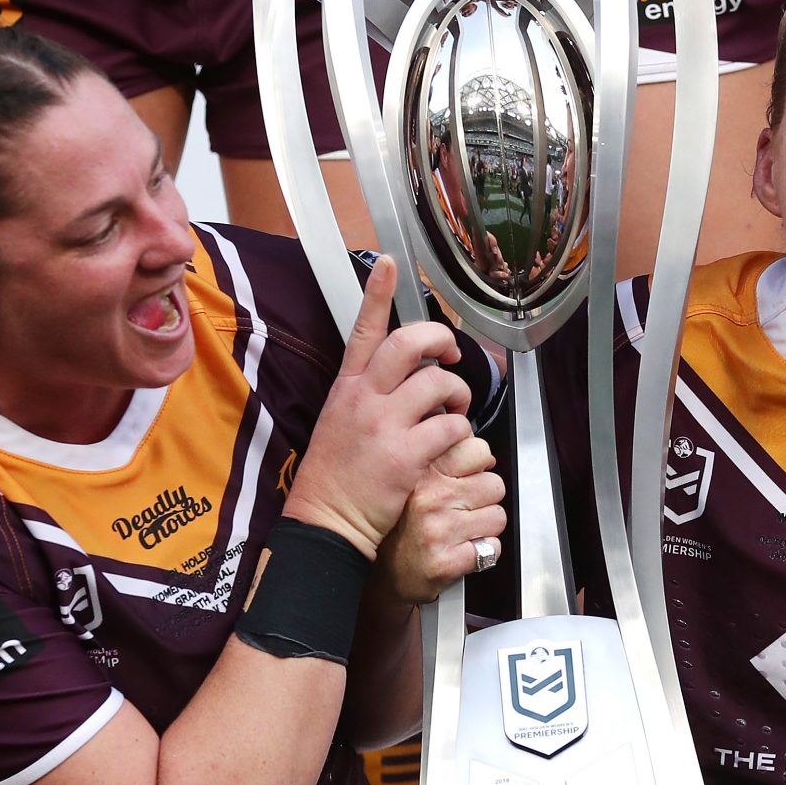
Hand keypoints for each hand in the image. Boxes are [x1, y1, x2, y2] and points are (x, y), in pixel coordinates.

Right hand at [284, 257, 475, 558]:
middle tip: (451, 355)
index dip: (378, 293)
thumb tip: (405, 371)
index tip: (390, 264)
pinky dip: (459, 432)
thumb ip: (368, 391)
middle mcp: (364, 398)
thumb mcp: (339, 418)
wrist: (326, 520)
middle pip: (410, 344)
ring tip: (454, 410)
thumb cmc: (336, 473)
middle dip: (441, 341)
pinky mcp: (406, 455)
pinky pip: (450, 427)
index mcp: (347, 387)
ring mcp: (385, 425)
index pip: (363, 329)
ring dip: (457, 395)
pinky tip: (450, 442)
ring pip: (439, 384)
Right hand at [377, 434, 506, 604]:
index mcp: (424, 474)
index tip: (470, 476)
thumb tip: (486, 458)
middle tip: (464, 511)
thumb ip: (449, 464)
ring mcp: (439, 530)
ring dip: (486, 526)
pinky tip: (463, 550)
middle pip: (494, 485)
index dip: (480, 465)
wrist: (384, 576)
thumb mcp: (416, 484)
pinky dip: (484, 552)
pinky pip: (493, 548)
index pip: (477, 450)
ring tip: (463, 531)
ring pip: (498, 517)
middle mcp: (430, 498)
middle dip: (485, 499)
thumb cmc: (402, 529)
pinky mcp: (448, 561)